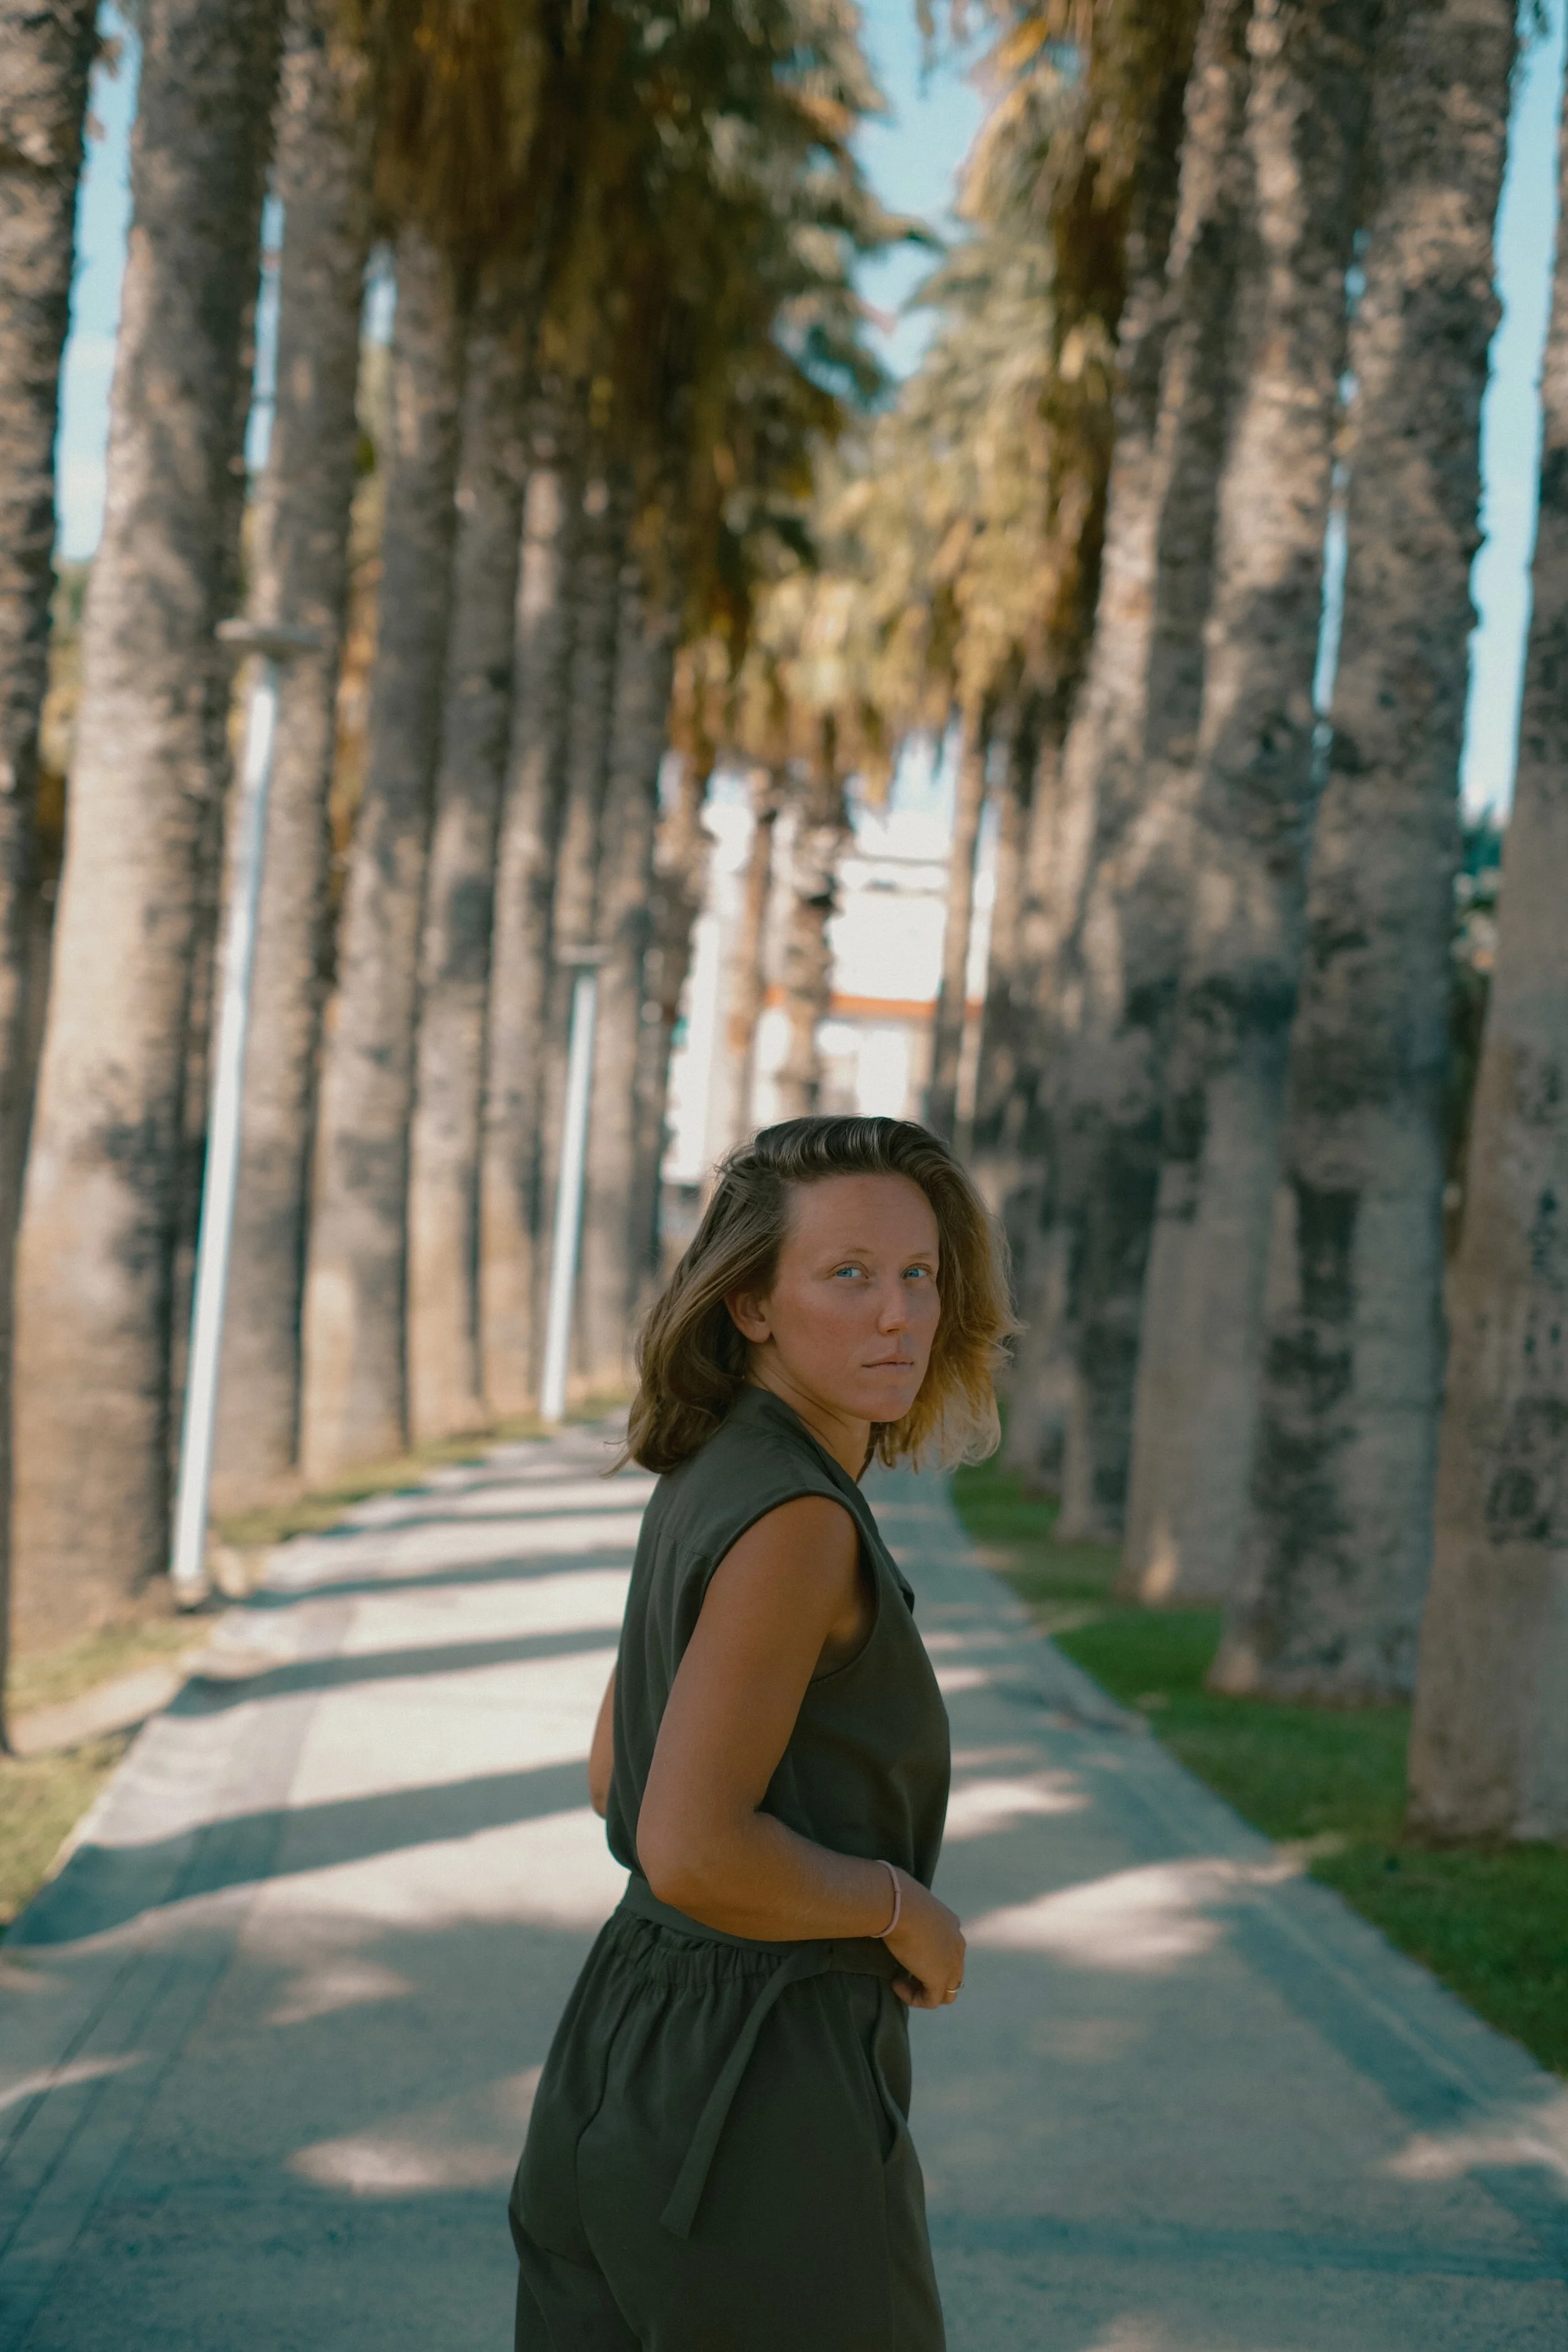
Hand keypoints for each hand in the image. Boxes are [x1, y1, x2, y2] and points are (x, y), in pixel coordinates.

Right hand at [882, 1871, 964, 2009]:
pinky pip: (930, 2000)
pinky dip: (913, 1998)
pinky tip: (895, 1984)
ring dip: (923, 1991)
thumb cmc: (901, 1902)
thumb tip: (896, 1917)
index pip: (949, 1952)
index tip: (907, 1957)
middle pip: (951, 1975)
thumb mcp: (912, 1909)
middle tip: (904, 1973)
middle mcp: (957, 1945)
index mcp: (952, 1927)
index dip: (929, 1960)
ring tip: (900, 1981)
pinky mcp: (939, 1979)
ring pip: (945, 1992)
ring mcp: (952, 1964)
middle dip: (929, 1978)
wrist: (900, 1906)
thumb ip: (913, 1918)